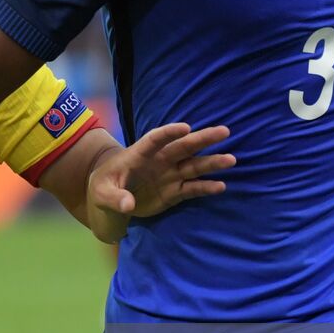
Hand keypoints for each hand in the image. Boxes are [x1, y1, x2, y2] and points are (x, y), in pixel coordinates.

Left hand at [87, 123, 235, 241]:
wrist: (111, 200)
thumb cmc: (104, 189)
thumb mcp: (102, 193)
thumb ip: (115, 198)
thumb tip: (128, 205)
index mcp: (139, 154)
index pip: (155, 139)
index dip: (169, 133)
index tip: (186, 128)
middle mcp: (159, 161)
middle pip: (183, 147)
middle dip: (203, 139)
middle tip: (224, 131)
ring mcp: (169, 175)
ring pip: (193, 166)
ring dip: (212, 162)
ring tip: (231, 159)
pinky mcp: (174, 191)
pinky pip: (192, 188)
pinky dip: (206, 188)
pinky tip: (221, 186)